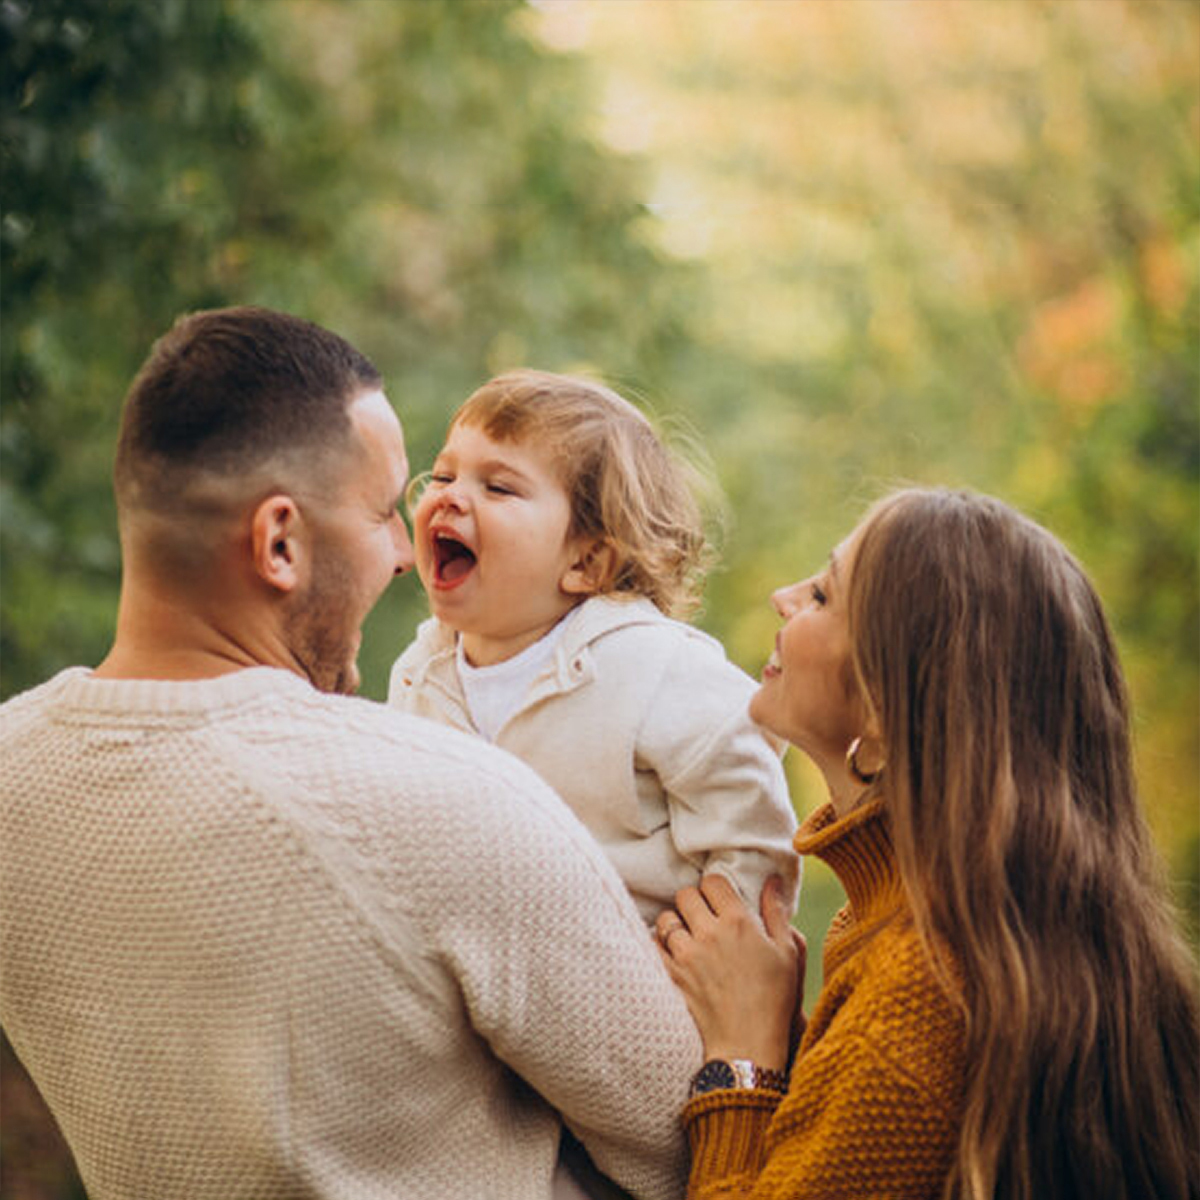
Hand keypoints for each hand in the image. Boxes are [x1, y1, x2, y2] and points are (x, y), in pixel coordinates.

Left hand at [655, 874, 804, 1069]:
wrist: (748, 1045)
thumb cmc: (774, 1000)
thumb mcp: (787, 953)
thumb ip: (776, 912)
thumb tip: (772, 879)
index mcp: (739, 922)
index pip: (713, 882)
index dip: (716, 888)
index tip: (720, 900)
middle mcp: (709, 933)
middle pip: (686, 895)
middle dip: (694, 902)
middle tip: (703, 918)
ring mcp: (687, 954)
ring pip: (666, 918)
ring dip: (675, 923)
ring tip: (687, 937)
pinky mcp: (671, 975)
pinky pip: (652, 945)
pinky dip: (659, 945)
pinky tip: (673, 953)